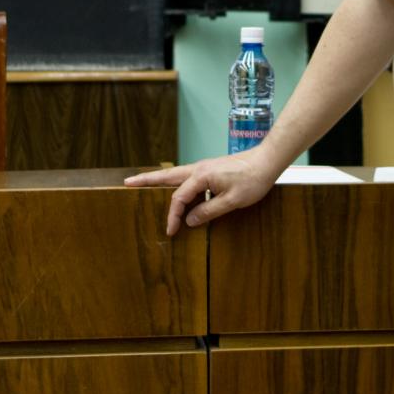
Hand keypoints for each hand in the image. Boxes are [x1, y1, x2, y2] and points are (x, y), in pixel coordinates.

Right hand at [124, 148, 281, 235]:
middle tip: (127, 183)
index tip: (171, 231)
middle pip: (166, 176)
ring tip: (142, 183)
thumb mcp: (232, 201)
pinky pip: (186, 177)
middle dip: (146, 180)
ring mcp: (203, 167)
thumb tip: (189, 221)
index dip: (173, 216)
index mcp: (201, 176)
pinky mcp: (210, 169)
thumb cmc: (252, 181)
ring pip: (175, 175)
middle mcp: (198, 169)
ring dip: (158, 179)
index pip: (179, 199)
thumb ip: (208, 212)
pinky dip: (175, 182)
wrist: (266, 161)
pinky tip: (175, 189)